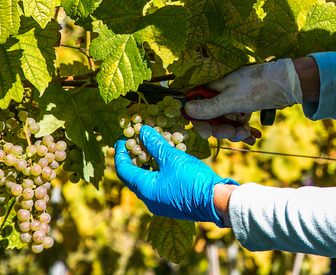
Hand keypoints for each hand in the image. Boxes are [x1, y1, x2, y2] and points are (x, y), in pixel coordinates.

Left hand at [114, 125, 237, 226]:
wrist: (216, 201)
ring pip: (148, 181)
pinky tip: (168, 161)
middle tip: (137, 142)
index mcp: (145, 189)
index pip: (123, 170)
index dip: (120, 153)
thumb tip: (142, 130)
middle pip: (135, 176)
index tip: (121, 139)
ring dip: (148, 164)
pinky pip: (159, 186)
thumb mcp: (173, 158)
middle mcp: (149, 199)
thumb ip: (156, 144)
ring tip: (153, 148)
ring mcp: (161, 204)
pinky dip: (159, 172)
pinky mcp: (173, 204)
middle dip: (135, 158)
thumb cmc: (192, 179)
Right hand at [184, 59, 302, 141]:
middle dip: (222, 130)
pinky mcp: (242, 108)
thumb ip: (210, 107)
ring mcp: (231, 102)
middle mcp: (219, 94)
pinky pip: (237, 123)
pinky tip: (252, 138)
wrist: (285, 84)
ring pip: (224, 123)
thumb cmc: (257, 87)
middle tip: (234, 133)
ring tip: (247, 134)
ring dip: (235, 132)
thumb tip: (186, 109)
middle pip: (211, 119)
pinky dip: (243, 132)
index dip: (200, 122)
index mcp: (212, 87)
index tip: (208, 133)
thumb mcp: (231, 99)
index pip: (196, 107)